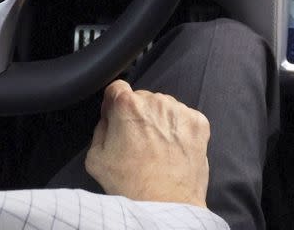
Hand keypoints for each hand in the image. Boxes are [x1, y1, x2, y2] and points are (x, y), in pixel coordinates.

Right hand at [85, 80, 209, 207]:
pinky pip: (185, 118)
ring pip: (165, 107)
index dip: (113, 104)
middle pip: (142, 99)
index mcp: (127, 105)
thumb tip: (108, 117)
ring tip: (158, 149)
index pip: (117, 88)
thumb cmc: (131, 185)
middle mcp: (155, 101)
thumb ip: (100, 128)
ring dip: (160, 121)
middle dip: (138, 115)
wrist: (165, 206)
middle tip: (138, 142)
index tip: (116, 117)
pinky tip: (173, 150)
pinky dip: (180, 130)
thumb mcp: (95, 157)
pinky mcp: (198, 123)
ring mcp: (179, 111)